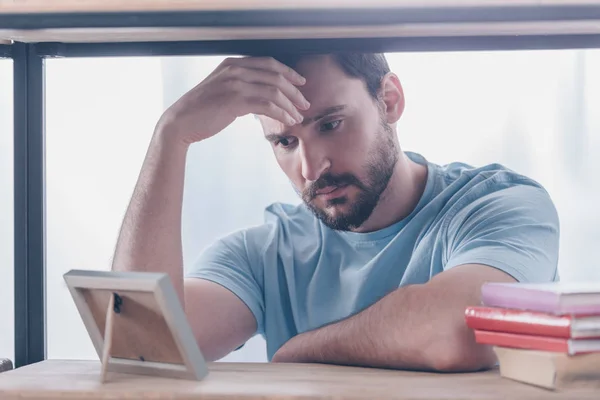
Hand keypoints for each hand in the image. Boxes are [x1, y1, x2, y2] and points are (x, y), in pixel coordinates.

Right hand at [155, 56, 310, 144]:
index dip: (288, 72)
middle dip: (294, 91)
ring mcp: (235, 84)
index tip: (301, 83)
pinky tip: (287, 121)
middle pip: (275, 75)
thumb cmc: (202, 110)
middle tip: (305, 104)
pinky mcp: (235, 101)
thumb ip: (240, 86)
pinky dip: (281, 113)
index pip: (268, 63)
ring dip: (290, 105)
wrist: (181, 122)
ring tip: (298, 116)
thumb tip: (263, 95)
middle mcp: (235, 70)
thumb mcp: (222, 90)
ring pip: (274, 90)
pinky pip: (267, 105)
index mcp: (232, 64)